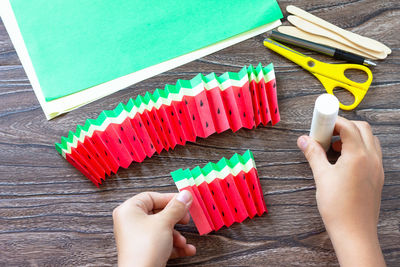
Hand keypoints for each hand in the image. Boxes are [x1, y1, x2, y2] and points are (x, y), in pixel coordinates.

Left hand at [113, 191, 195, 266]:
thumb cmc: (145, 248)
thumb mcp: (164, 222)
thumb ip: (176, 207)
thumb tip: (185, 195)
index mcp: (129, 210)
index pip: (151, 196)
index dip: (169, 198)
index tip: (184, 201)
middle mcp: (130, 222)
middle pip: (158, 213)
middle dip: (175, 219)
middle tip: (185, 219)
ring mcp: (136, 237)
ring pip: (161, 229)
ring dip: (176, 235)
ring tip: (183, 241)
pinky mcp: (144, 250)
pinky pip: (161, 242)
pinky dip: (174, 245)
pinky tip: (187, 250)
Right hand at [297, 116, 384, 266]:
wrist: (354, 232)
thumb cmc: (338, 207)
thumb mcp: (321, 177)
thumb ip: (313, 154)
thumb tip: (304, 140)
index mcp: (358, 156)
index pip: (348, 126)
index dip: (333, 121)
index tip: (320, 123)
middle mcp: (372, 159)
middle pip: (362, 128)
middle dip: (343, 126)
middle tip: (326, 134)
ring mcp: (377, 168)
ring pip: (369, 140)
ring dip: (352, 137)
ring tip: (333, 148)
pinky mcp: (377, 177)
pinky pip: (372, 154)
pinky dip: (359, 149)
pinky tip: (342, 161)